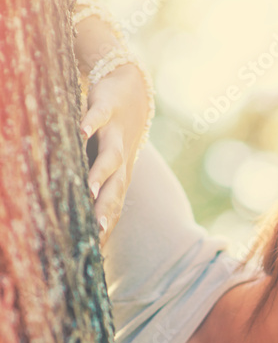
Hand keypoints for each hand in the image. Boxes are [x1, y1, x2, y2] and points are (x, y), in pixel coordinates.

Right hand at [81, 63, 149, 247]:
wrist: (132, 90)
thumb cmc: (113, 135)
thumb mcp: (106, 165)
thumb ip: (94, 189)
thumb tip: (87, 221)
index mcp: (121, 176)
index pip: (115, 208)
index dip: (107, 229)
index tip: (97, 252)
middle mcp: (122, 160)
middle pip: (116, 189)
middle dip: (106, 210)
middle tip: (97, 232)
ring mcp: (115, 134)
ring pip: (110, 158)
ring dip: (101, 174)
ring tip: (90, 190)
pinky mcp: (107, 108)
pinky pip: (99, 117)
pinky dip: (91, 123)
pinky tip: (82, 132)